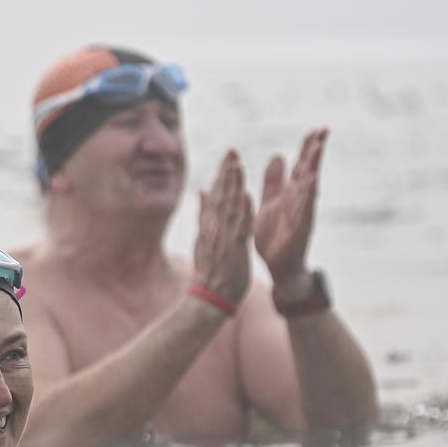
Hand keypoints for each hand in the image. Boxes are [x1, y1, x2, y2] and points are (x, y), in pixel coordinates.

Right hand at [192, 150, 252, 307]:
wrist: (211, 295)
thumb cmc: (211, 269)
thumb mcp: (203, 238)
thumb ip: (203, 213)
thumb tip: (201, 191)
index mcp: (210, 224)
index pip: (216, 194)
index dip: (222, 174)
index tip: (228, 156)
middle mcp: (215, 227)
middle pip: (221, 196)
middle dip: (227, 173)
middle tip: (232, 151)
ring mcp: (224, 237)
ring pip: (229, 207)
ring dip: (233, 186)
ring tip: (238, 166)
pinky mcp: (234, 248)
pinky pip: (239, 227)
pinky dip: (242, 211)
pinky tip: (246, 196)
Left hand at [254, 128, 327, 296]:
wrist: (278, 266)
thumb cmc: (275, 235)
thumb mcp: (271, 202)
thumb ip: (275, 181)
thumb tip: (279, 155)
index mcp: (291, 193)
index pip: (301, 166)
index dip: (308, 148)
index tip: (316, 129)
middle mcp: (299, 201)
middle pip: (309, 171)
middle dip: (315, 151)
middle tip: (323, 130)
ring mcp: (302, 214)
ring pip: (309, 186)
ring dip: (313, 167)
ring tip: (317, 149)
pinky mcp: (300, 228)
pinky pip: (305, 210)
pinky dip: (307, 196)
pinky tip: (311, 182)